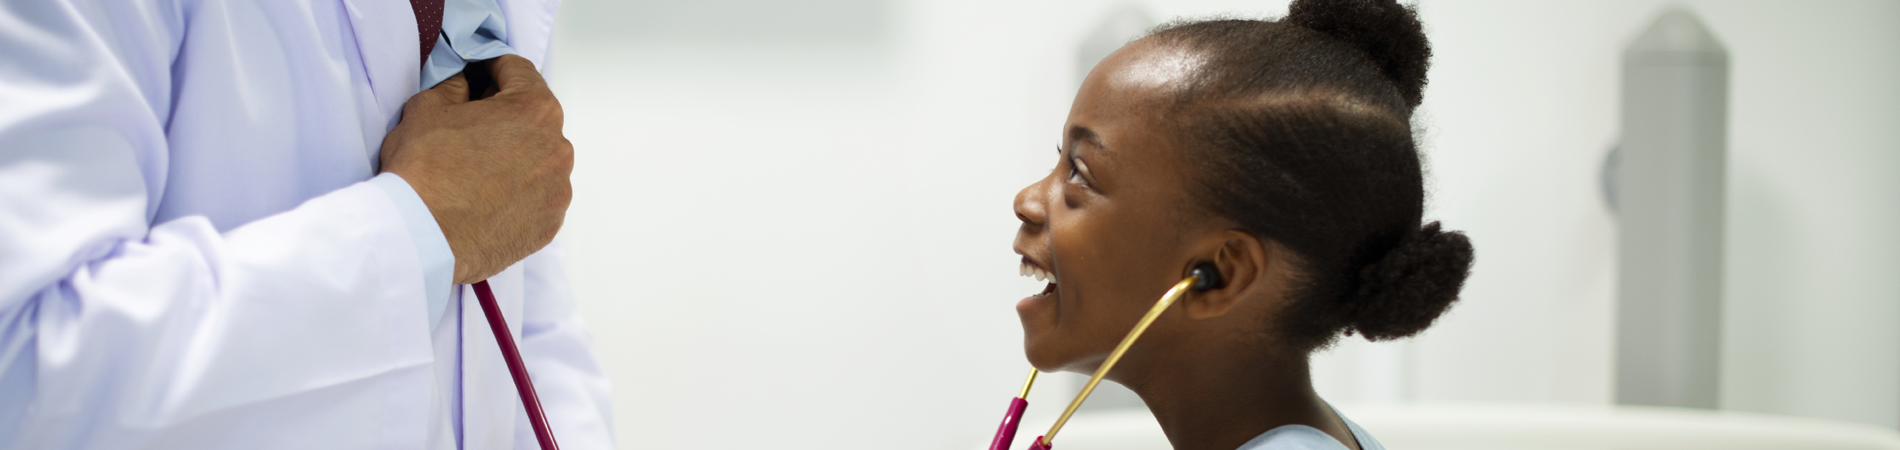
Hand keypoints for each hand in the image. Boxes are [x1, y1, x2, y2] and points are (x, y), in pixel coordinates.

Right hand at [379, 55, 572, 283]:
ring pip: (538, 160)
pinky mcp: (549, 224)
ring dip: (514, 156)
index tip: (477, 75)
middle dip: (504, 116)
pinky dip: (518, 194)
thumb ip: (454, 86)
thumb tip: (464, 84)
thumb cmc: (423, 171)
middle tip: (470, 125)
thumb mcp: (427, 107)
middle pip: (533, 118)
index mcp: (535, 109)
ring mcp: (558, 189)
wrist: (420, 237)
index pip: (518, 71)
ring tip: (476, 170)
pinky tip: (486, 198)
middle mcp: (558, 148)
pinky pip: (537, 197)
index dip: (491, 68)